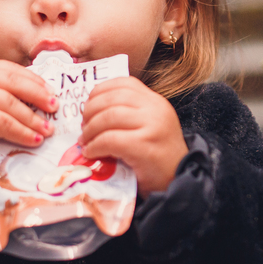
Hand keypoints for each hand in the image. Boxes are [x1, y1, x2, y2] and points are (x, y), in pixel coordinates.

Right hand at [0, 60, 56, 145]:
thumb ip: (6, 95)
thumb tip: (43, 100)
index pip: (10, 69)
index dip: (34, 80)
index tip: (51, 91)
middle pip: (13, 83)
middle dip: (38, 95)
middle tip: (55, 107)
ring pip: (10, 104)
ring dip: (33, 118)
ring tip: (47, 129)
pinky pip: (4, 123)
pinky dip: (22, 132)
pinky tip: (34, 139)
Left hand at [79, 77, 187, 196]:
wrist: (178, 180)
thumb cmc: (157, 158)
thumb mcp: (147, 127)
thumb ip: (128, 115)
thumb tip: (90, 111)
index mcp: (155, 101)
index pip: (124, 84)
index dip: (100, 92)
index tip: (88, 107)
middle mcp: (156, 109)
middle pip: (111, 99)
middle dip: (90, 112)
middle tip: (84, 128)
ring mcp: (152, 126)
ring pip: (108, 117)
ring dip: (90, 130)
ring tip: (85, 142)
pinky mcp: (145, 146)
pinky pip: (110, 139)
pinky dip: (95, 146)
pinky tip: (91, 153)